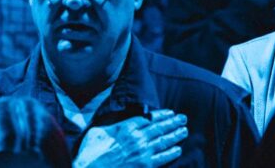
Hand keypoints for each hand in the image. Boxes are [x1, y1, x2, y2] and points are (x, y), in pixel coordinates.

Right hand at [73, 109, 187, 167]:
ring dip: (176, 135)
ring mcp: (143, 152)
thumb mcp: (96, 133)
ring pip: (164, 141)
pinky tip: (178, 149)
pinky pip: (163, 158)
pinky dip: (172, 153)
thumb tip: (117, 118)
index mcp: (126, 128)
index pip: (148, 118)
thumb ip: (110, 124)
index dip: (161, 115)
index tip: (170, 112)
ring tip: (184, 130)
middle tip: (183, 118)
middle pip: (159, 127)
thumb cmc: (89, 154)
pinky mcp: (145, 166)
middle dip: (173, 122)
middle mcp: (137, 138)